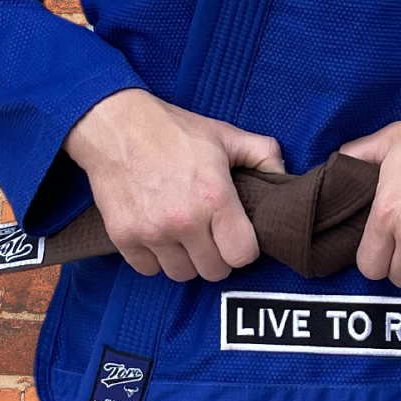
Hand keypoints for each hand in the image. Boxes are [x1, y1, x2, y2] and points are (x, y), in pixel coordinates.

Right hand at [63, 88, 283, 282]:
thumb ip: (263, 154)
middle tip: (211, 234)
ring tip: (185, 233)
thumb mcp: (224, 135)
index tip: (237, 235)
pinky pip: (148, 270)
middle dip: (217, 255)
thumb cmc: (173, 131)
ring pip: (181, 274)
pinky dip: (156, 258)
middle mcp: (184, 221)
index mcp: (214, 197)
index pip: (242, 256)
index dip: (244, 248)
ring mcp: (151, 232)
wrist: (117, 126)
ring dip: (186, 259)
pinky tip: (159, 233)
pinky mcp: (123, 238)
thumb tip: (283, 175)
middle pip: (214, 271)